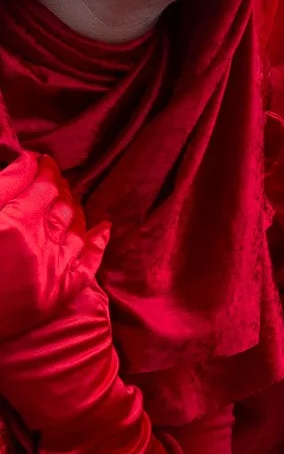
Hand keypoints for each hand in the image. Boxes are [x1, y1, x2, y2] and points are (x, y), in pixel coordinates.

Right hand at [0, 153, 97, 340]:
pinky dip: (97, 240)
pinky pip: (88, 261)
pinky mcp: (57, 293)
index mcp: (10, 224)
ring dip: (73, 207)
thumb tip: (25, 165)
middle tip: (53, 175)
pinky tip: (103, 227)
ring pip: (75, 226)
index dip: (40, 168)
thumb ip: (1, 190)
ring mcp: (51, 269)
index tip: (39, 160)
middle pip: (58, 202)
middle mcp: (36, 243)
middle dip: (57, 185)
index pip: (37, 183)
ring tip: (67, 196)